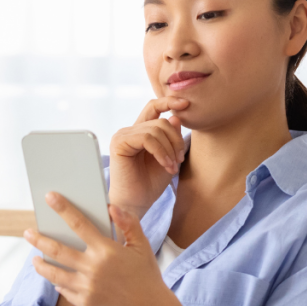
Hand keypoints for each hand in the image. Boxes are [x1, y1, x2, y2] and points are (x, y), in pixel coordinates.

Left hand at [24, 192, 176, 305]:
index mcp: (106, 251)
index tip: (50, 197)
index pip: (79, 224)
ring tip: (35, 258)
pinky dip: (57, 282)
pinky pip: (64, 290)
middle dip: (39, 239)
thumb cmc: (146, 275)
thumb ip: (128, 224)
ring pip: (54, 273)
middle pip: (57, 250)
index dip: (63, 208)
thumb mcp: (141, 246)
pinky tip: (54, 278)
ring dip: (40, 264)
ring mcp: (87, 288)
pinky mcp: (85, 303)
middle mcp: (93, 268)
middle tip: (27, 232)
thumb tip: (111, 207)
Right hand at [108, 97, 187, 218]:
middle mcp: (130, 131)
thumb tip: (175, 117)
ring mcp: (123, 135)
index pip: (154, 107)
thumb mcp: (169, 158)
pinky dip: (161, 151)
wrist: (135, 204)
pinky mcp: (119, 143)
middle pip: (161, 120)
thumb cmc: (150, 185)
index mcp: (141, 131)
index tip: (187, 104)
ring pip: (156, 129)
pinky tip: (166, 165)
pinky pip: (147, 138)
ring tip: (172, 166)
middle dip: (176, 140)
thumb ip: (172, 138)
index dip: (169, 101)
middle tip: (179, 160)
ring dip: (170, 148)